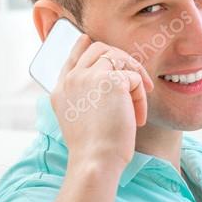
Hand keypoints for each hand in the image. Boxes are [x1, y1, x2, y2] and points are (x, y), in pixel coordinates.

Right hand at [51, 34, 153, 169]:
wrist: (94, 160)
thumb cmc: (91, 148)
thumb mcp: (78, 119)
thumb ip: (83, 96)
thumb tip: (110, 81)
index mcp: (61, 89)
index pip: (73, 55)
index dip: (83, 46)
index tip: (88, 40)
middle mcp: (72, 79)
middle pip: (98, 48)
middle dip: (120, 59)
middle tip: (136, 79)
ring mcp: (89, 76)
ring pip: (118, 58)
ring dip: (134, 77)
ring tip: (137, 103)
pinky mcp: (111, 80)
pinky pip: (134, 79)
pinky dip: (141, 99)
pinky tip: (137, 119)